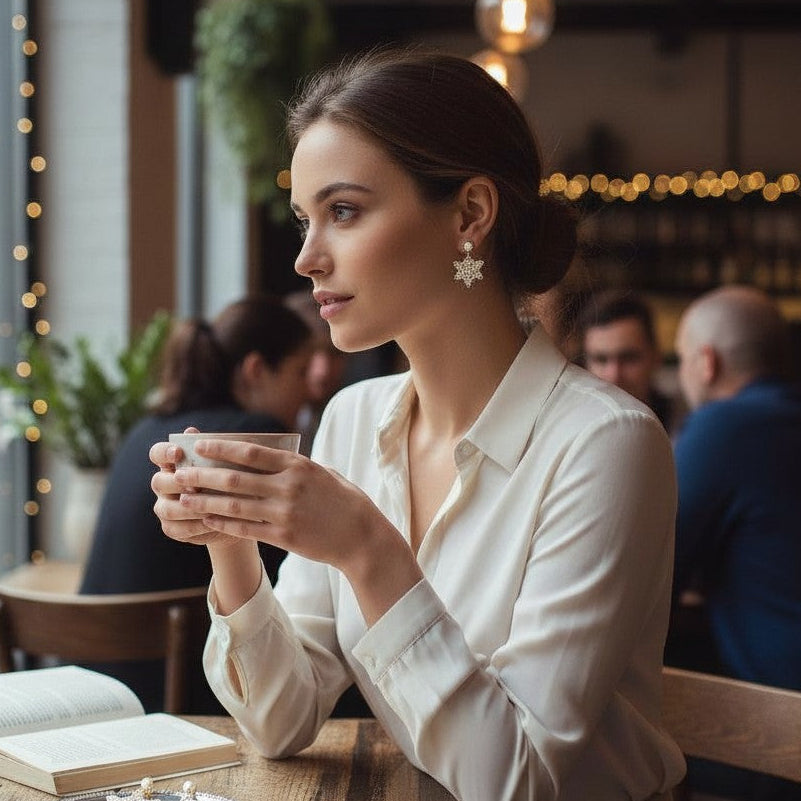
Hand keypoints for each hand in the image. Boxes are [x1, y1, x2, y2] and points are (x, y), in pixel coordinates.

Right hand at [149, 430, 240, 547]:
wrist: (233, 512)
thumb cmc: (226, 480)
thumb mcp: (223, 464)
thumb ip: (208, 450)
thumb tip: (191, 430)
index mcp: (172, 464)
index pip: (157, 453)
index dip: (164, 452)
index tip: (178, 452)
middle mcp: (163, 484)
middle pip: (159, 482)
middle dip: (178, 484)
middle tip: (197, 486)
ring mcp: (164, 507)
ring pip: (168, 509)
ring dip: (189, 508)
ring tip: (210, 507)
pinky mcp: (171, 528)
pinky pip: (178, 528)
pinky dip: (197, 526)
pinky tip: (213, 522)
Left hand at [169, 436, 391, 572]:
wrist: (362, 536)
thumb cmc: (344, 500)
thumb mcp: (323, 472)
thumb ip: (295, 465)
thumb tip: (267, 455)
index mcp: (298, 465)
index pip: (251, 452)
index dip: (221, 447)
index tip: (200, 445)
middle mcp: (288, 487)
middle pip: (235, 478)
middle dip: (203, 475)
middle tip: (181, 473)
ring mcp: (285, 513)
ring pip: (234, 505)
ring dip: (205, 501)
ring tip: (184, 498)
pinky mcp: (283, 537)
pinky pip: (245, 529)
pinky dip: (223, 523)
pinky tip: (207, 519)